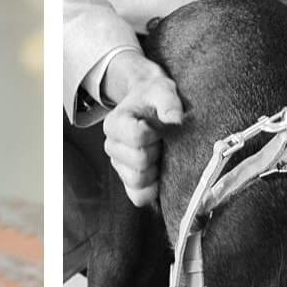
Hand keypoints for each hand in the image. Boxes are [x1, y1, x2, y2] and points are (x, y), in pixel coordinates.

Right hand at [101, 54, 182, 207]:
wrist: (149, 105)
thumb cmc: (155, 98)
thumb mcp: (162, 89)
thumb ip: (168, 101)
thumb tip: (175, 119)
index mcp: (114, 124)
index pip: (137, 137)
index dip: (156, 133)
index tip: (160, 125)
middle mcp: (111, 146)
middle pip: (139, 162)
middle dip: (157, 151)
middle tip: (163, 140)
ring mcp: (119, 166)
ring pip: (138, 181)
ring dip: (156, 170)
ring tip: (161, 154)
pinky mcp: (129, 181)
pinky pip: (139, 197)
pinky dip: (153, 190)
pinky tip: (162, 174)